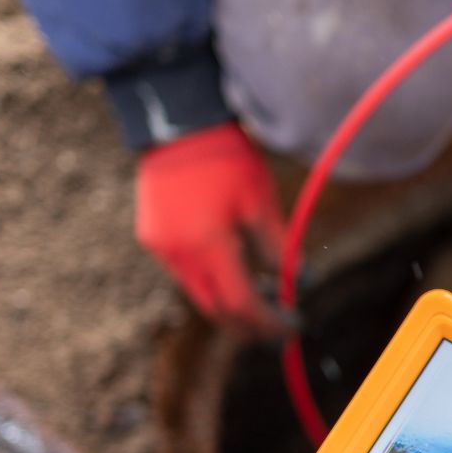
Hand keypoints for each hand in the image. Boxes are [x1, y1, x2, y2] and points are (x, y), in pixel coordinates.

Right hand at [134, 123, 286, 339]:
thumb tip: (300, 281)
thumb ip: (279, 249)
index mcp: (207, 246)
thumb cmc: (226, 158)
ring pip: (199, 295)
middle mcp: (178, 255)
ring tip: (264, 300)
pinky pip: (185, 274)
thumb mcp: (261, 203)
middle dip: (251, 326)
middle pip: (216, 311)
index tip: (294, 326)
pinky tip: (234, 272)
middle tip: (280, 329)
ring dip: (231, 305)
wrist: (178, 123)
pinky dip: (213, 282)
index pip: (242, 305)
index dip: (270, 323)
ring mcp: (161, 248)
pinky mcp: (152, 238)